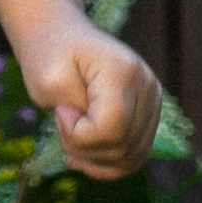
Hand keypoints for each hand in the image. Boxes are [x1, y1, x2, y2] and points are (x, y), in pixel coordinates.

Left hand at [16, 19, 161, 179]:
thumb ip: (72, 116)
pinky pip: (134, 158)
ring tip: (71, 137)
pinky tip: (83, 155)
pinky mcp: (149, 118)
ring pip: (131, 158)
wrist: (60, 39)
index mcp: (124, 71)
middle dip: (83, 147)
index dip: (78, 134)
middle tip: (62, 122)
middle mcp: (148, 87)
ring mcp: (153, 103)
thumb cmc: (50, 56)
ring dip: (94, 159)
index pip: (112, 128)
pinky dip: (107, 164)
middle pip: (122, 146)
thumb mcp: (48, 82)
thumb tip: (94, 136)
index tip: (60, 111)